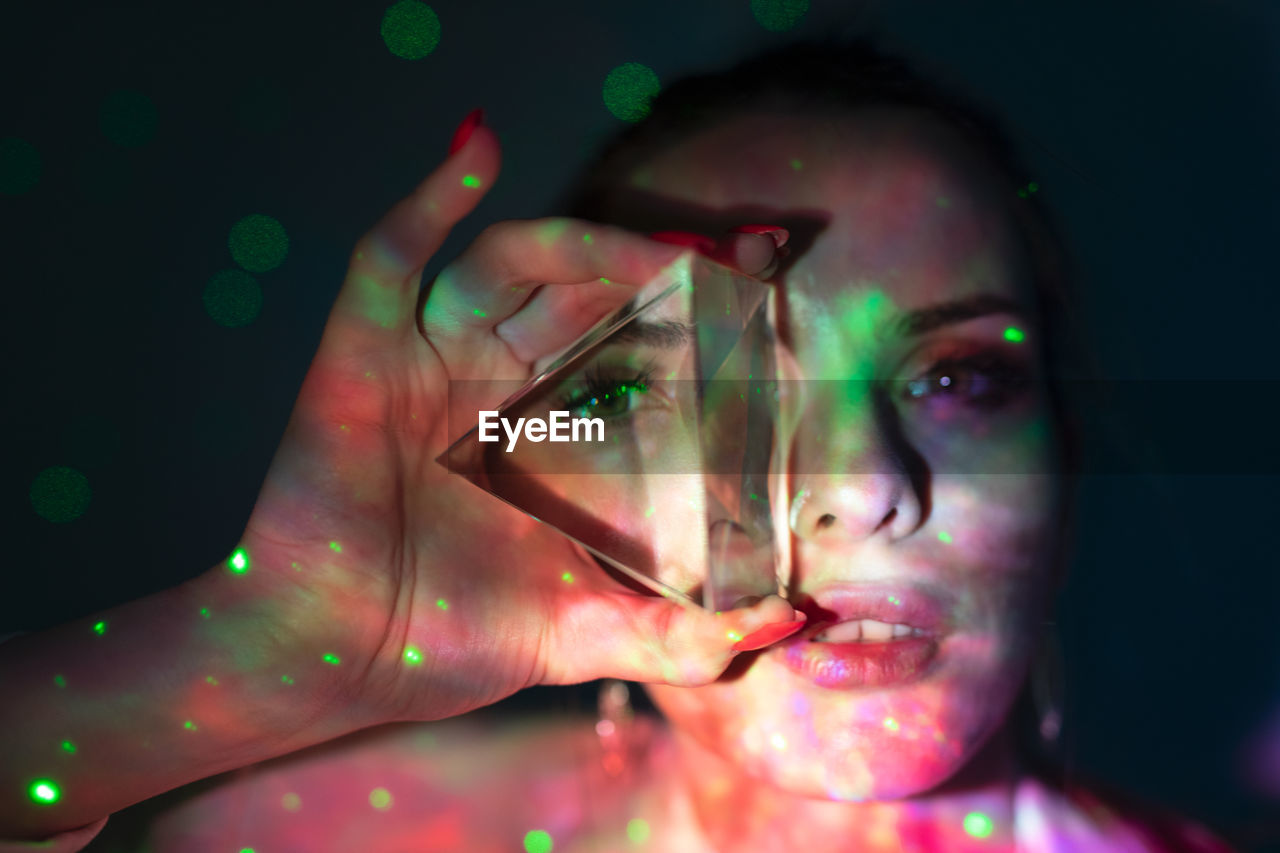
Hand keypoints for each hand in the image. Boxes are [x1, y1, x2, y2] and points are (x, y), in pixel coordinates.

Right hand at [236, 114, 802, 726]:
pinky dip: (427, 199)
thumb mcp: (586, 634)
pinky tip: (479, 145)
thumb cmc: (451, 640)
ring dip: (587, 245)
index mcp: (553, 429)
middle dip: (664, 269)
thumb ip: (682, 634)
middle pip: (588, 291)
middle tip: (739, 262)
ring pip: (512, 265)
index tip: (773, 286)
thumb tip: (786, 619)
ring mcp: (432, 359)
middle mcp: (500, 380)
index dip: (701, 310)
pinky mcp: (362, 355)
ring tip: (664, 255)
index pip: (638, 342)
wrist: (338, 663)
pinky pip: (389, 259)